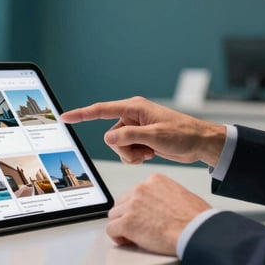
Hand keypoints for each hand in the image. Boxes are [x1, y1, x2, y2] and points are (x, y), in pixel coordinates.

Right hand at [61, 96, 225, 166]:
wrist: (199, 143)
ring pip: (118, 146)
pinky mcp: (141, 138)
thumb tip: (108, 138)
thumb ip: (130, 137)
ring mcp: (136, 128)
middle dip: (123, 148)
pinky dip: (136, 156)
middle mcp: (133, 116)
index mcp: (134, 107)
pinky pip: (127, 151)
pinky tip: (150, 154)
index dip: (82, 114)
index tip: (65, 117)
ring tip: (149, 152)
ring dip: (131, 154)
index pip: (101, 110)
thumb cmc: (183, 134)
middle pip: (111, 136)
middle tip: (144, 151)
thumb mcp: (155, 136)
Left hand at [107, 173, 211, 254]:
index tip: (142, 216)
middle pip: (122, 202)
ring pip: (114, 215)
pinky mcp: (127, 223)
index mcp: (154, 180)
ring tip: (133, 235)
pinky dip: (117, 237)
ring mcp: (132, 205)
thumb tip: (159, 206)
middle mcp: (141, 189)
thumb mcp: (181, 193)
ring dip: (122, 225)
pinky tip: (127, 241)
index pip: (135, 192)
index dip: (137, 207)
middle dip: (127, 215)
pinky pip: (111, 229)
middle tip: (137, 227)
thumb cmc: (196, 217)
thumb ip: (164, 195)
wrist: (196, 230)